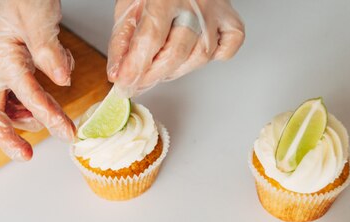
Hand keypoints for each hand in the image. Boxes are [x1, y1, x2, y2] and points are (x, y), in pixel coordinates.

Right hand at [0, 0, 75, 160]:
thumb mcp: (38, 15)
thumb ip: (48, 48)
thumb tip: (62, 80)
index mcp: (0, 54)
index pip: (22, 90)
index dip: (43, 113)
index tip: (63, 130)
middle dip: (8, 138)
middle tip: (27, 156)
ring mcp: (5, 70)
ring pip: (8, 108)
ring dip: (29, 119)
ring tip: (53, 121)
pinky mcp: (17, 70)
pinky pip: (23, 95)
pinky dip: (39, 100)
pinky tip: (56, 85)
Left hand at [107, 0, 244, 96]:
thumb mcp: (129, 6)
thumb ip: (122, 41)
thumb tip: (118, 73)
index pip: (150, 39)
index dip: (136, 68)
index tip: (125, 85)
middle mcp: (195, 3)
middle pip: (176, 53)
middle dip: (152, 76)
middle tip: (138, 83)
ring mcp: (217, 12)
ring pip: (200, 57)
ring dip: (176, 71)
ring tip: (160, 66)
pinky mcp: (231, 21)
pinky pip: (226, 51)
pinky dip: (211, 60)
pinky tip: (191, 55)